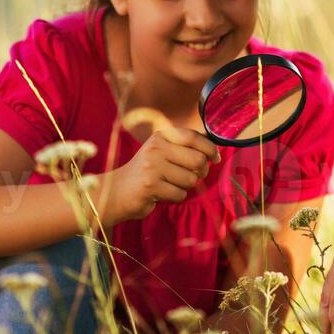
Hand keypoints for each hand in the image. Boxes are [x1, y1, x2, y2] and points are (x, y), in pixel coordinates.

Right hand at [103, 127, 218, 222]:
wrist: (117, 191)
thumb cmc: (146, 172)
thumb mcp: (162, 152)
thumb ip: (184, 148)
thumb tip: (214, 151)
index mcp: (161, 136)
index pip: (194, 137)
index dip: (210, 148)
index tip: (216, 158)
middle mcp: (156, 148)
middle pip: (198, 160)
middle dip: (201, 172)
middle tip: (192, 176)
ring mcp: (152, 167)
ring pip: (191, 180)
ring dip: (185, 186)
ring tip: (170, 184)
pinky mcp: (150, 186)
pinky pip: (180, 194)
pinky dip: (176, 197)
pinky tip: (163, 193)